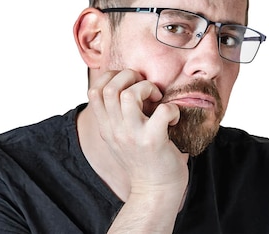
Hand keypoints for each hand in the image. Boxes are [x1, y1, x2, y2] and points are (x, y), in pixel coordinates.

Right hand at [88, 69, 188, 199]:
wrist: (155, 192)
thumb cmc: (145, 160)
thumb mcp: (122, 137)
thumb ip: (119, 116)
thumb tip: (130, 85)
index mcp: (106, 127)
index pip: (94, 90)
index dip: (113, 77)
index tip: (130, 83)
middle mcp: (115, 130)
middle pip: (109, 88)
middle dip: (130, 76)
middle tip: (146, 88)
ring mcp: (132, 136)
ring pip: (129, 95)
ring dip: (148, 88)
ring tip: (157, 99)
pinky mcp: (153, 141)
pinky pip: (162, 111)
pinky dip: (172, 108)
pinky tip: (173, 118)